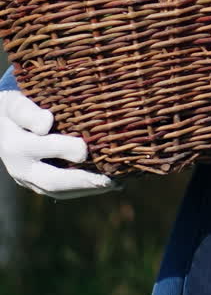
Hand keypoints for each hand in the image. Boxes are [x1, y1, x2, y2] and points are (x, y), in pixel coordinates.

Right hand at [0, 91, 119, 198]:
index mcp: (15, 144)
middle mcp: (20, 167)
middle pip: (52, 180)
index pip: (41, 148)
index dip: (63, 149)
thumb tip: (47, 123)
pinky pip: (59, 192)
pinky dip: (82, 189)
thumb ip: (27, 112)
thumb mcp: (13, 103)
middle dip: (82, 181)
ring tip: (115, 185)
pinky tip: (105, 184)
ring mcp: (27, 180)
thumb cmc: (10, 109)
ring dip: (87, 189)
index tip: (85, 149)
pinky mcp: (35, 184)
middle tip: (110, 180)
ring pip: (57, 191)